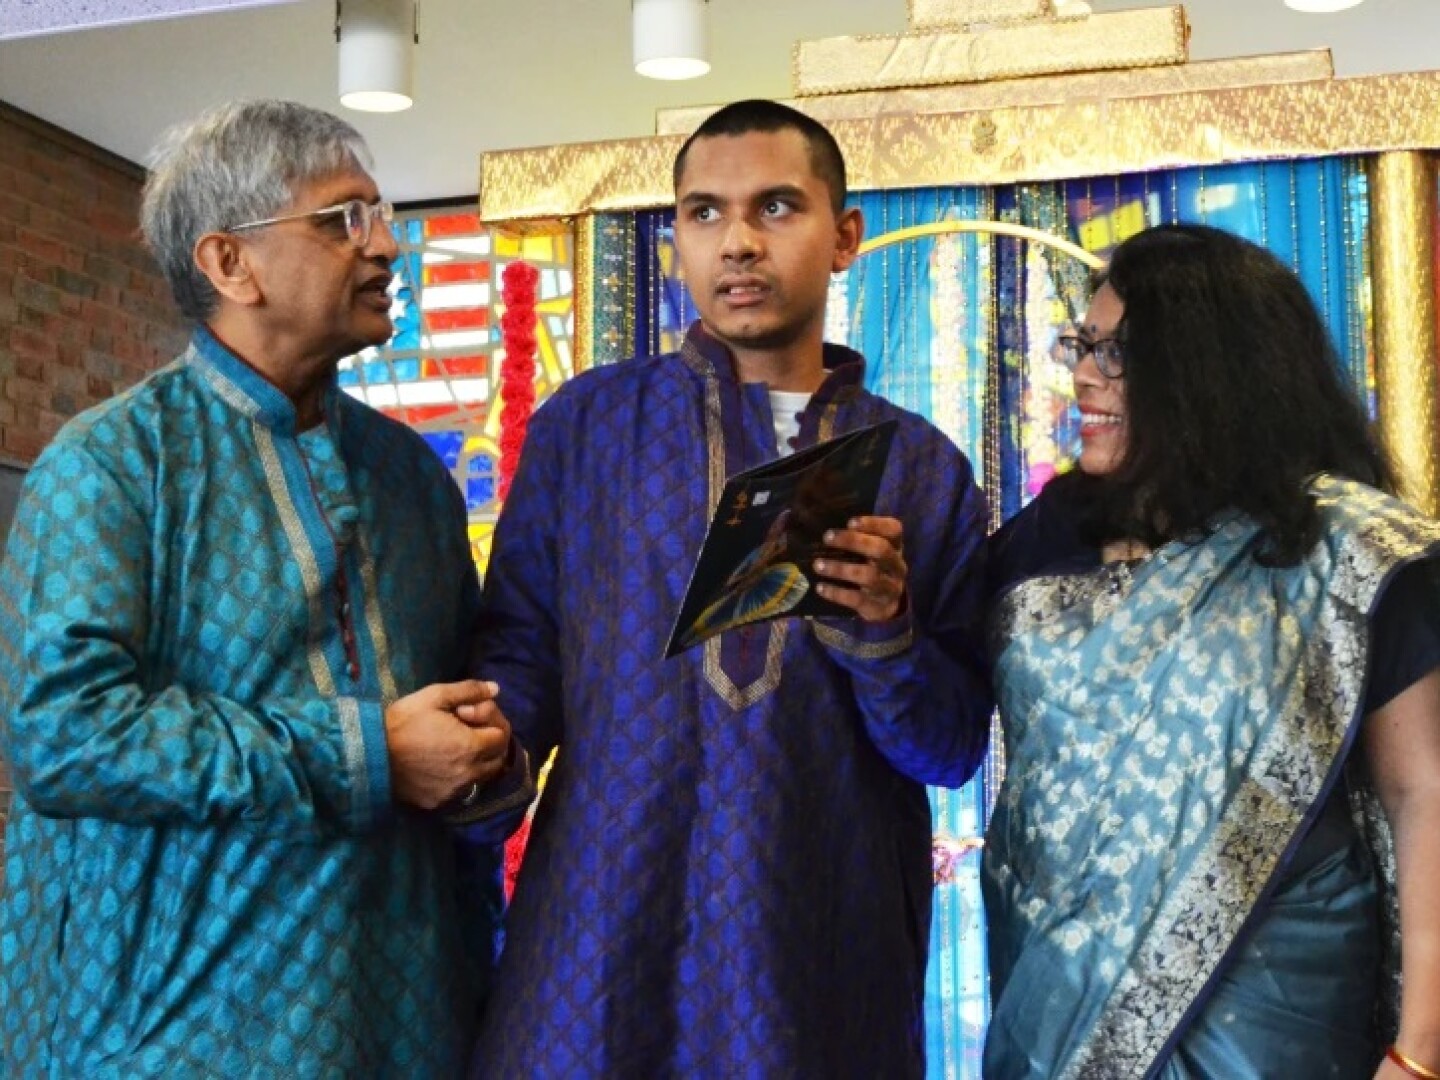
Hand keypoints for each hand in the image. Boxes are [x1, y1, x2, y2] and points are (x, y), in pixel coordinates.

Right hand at [384, 680, 511, 809]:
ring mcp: (454, 791)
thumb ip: (468, 691)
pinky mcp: (438, 802)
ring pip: (482, 777)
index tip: (468, 713)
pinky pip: (462, 791)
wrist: (368, 756)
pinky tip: (443, 764)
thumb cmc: (401, 723)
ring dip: (479, 761)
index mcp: (471, 746)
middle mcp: (468, 773)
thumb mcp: (434, 696)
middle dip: (489, 740)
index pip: (502, 735)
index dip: (490, 720)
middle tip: (467, 728)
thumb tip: (495, 689)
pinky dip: (461, 777)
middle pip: (497, 758)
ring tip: (456, 745)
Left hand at [812, 515, 907, 621]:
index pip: (893, 530)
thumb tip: (824, 527)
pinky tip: (820, 588)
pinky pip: (858, 599)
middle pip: (881, 550)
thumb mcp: (872, 553)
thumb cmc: (872, 569)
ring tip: (817, 565)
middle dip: (853, 541)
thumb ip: (857, 539)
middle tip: (827, 538)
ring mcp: (890, 588)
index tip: (850, 522)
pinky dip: (837, 593)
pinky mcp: (878, 607)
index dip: (874, 524)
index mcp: (896, 547)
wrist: (885, 606)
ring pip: (869, 576)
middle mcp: (896, 566)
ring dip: (840, 569)